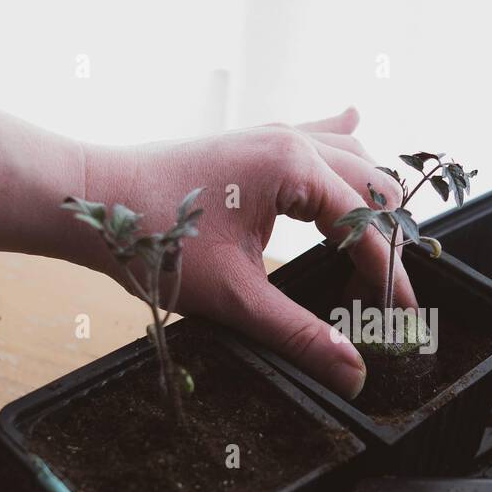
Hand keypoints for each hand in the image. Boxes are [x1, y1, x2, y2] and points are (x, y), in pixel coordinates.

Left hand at [69, 107, 415, 398]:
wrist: (90, 197)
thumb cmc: (152, 238)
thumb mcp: (232, 297)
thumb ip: (298, 333)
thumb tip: (352, 371)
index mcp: (295, 168)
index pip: (367, 227)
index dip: (389, 277)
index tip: (401, 317)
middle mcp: (292, 142)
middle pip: (373, 186)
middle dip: (387, 241)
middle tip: (384, 295)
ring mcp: (271, 136)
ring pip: (351, 158)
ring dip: (371, 199)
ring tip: (380, 246)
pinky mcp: (251, 143)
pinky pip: (313, 134)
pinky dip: (341, 143)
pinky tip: (355, 120)